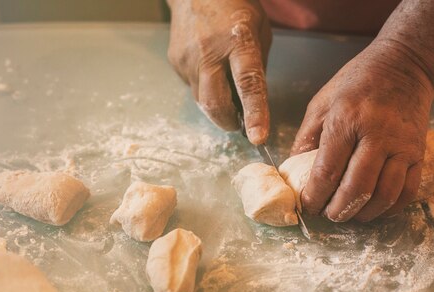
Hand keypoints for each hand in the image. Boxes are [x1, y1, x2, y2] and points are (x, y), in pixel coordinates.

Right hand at [167, 0, 271, 143]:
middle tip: (238, 124)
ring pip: (202, 100)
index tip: (257, 137)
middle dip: (228, 122)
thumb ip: (256, 68)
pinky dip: (205, 88)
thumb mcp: (259, 33)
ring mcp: (187, 59)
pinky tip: (209, 70)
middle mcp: (208, 52)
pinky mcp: (174, 62)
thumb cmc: (235, 7)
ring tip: (226, 90)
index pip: (248, 84)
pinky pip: (192, 87)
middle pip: (214, 103)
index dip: (254, 113)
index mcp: (238, 42)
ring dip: (217, 106)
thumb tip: (252, 103)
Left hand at [291, 41, 433, 221]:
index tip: (308, 206)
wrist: (406, 64)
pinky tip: (375, 208)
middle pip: (356, 188)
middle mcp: (377, 134)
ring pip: (384, 195)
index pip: (328, 171)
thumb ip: (306, 139)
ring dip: (364, 214)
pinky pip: (408, 191)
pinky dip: (390, 208)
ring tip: (350, 214)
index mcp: (346, 119)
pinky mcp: (419, 152)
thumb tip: (294, 174)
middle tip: (328, 215)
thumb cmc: (358, 81)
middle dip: (338, 211)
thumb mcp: (322, 102)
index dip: (315, 196)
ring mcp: (402, 145)